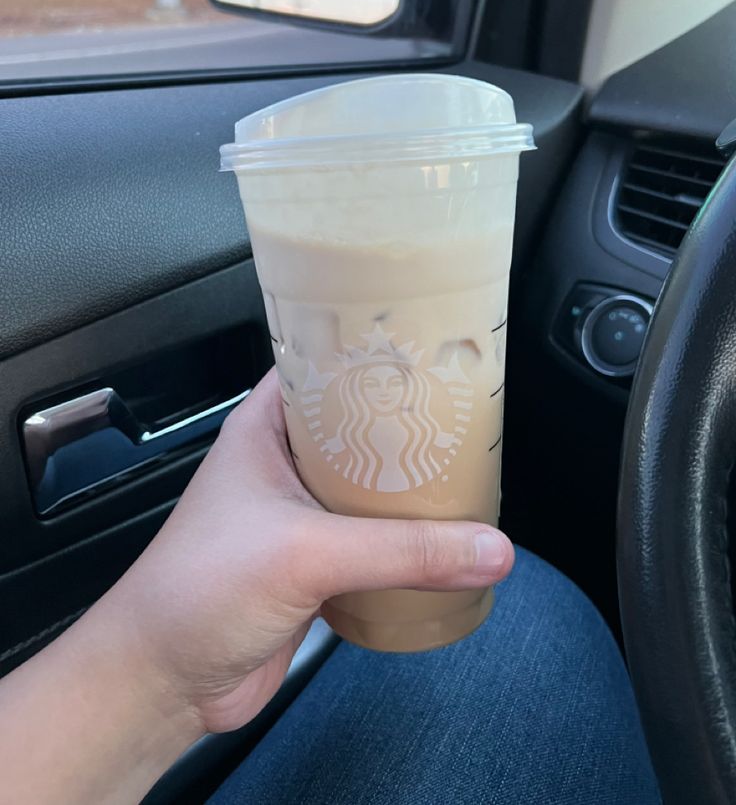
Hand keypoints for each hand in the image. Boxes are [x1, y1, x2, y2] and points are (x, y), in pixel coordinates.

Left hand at [107, 369, 514, 734]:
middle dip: (412, 429)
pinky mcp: (315, 567)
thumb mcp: (306, 553)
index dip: (379, 358)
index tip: (438, 356)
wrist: (164, 682)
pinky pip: (371, 543)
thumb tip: (493, 550)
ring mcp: (301, 516)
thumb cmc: (203, 590)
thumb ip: (402, 551)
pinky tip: (447, 540)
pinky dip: (406, 543)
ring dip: (414, 491)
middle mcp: (286, 463)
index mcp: (267, 427)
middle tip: (473, 420)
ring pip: (370, 491)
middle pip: (361, 431)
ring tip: (473, 475)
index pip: (328, 368)